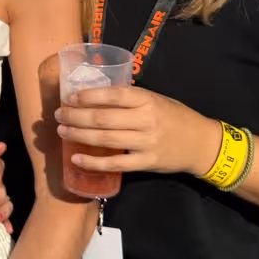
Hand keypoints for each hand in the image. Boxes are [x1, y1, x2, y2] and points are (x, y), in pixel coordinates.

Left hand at [54, 86, 217, 178]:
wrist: (201, 144)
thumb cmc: (175, 117)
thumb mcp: (157, 100)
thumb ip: (132, 99)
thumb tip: (97, 96)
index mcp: (148, 100)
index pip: (114, 95)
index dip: (89, 96)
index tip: (70, 97)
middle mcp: (146, 120)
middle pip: (103, 118)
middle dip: (76, 116)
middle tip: (58, 115)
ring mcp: (146, 143)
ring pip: (105, 139)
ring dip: (79, 135)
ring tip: (62, 131)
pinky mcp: (146, 163)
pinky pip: (115, 164)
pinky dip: (94, 162)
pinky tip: (76, 159)